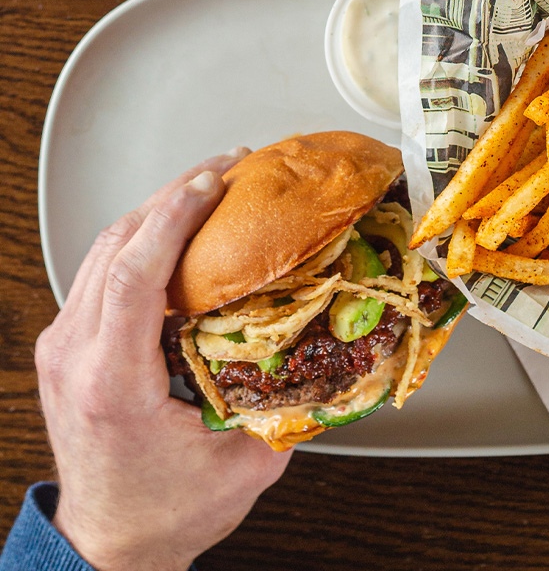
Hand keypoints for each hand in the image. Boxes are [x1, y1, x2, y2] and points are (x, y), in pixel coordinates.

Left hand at [35, 150, 293, 570]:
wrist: (108, 540)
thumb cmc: (162, 513)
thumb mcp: (243, 466)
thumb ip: (289, 409)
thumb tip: (332, 357)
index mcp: (111, 383)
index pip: (133, 274)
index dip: (175, 218)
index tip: (214, 184)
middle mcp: (74, 356)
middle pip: (116, 246)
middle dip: (172, 195)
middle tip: (226, 169)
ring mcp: (63, 346)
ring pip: (103, 249)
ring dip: (156, 210)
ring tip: (207, 186)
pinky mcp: (69, 344)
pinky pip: (102, 270)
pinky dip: (142, 238)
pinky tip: (177, 229)